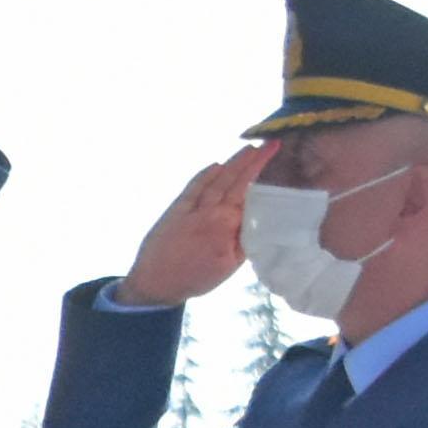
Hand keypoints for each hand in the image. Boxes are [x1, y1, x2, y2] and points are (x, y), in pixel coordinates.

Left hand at [118, 146, 268, 308]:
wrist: (154, 284)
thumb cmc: (194, 278)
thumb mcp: (229, 266)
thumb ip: (245, 241)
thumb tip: (258, 219)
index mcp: (227, 225)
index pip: (249, 191)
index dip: (260, 169)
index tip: (273, 151)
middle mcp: (211, 211)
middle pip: (235, 180)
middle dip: (252, 160)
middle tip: (268, 144)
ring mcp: (192, 208)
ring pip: (217, 179)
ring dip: (233, 163)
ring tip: (249, 149)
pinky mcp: (175, 208)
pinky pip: (194, 186)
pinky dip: (205, 174)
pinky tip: (216, 165)